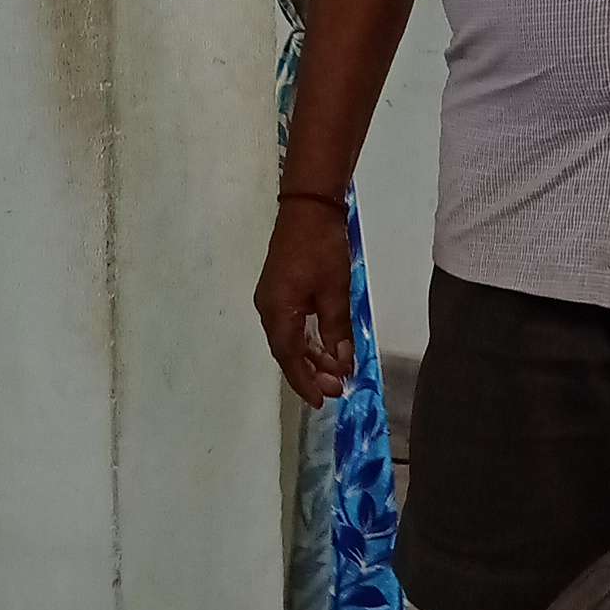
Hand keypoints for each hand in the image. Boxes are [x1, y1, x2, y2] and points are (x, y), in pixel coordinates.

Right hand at [254, 198, 354, 407]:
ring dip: (311, 357)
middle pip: (287, 351)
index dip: (305, 381)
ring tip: (335, 374)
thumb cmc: (321, 247)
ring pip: (290, 339)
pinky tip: (326, 349)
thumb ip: (336, 329)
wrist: (308, 207)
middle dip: (311, 373)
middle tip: (337, 390)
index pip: (289, 356)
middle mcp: (268, 309)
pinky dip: (308, 339)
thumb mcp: (334, 291)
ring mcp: (272, 299)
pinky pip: (292, 325)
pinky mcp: (281, 291)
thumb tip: (341, 363)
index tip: (321, 401)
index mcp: (277, 311)